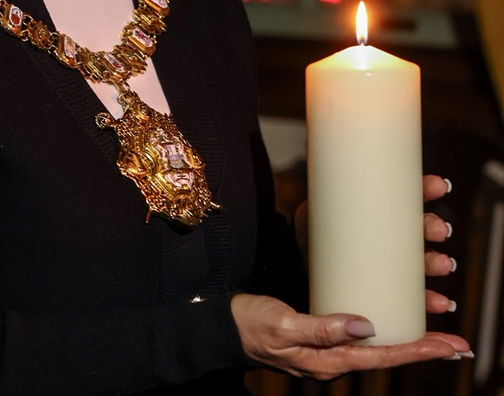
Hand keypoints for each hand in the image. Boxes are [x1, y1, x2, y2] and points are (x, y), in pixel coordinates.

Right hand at [230, 294, 470, 380]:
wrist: (226, 327)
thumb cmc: (251, 324)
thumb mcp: (283, 323)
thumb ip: (322, 328)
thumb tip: (366, 325)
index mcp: (328, 360)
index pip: (383, 355)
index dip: (417, 350)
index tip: (447, 345)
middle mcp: (334, 359)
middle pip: (388, 354)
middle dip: (423, 348)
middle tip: (457, 344)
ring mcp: (329, 349)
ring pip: (378, 347)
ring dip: (408, 341)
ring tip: (436, 335)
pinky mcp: (322, 335)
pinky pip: (362, 337)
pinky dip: (384, 331)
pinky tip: (392, 322)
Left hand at [295, 176, 458, 314]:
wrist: (301, 259)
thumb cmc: (315, 227)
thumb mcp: (317, 208)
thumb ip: (324, 197)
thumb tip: (330, 173)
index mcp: (379, 206)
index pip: (407, 193)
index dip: (427, 188)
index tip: (439, 187)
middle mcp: (392, 232)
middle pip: (421, 226)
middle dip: (433, 227)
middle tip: (438, 231)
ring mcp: (392, 260)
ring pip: (424, 260)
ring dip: (438, 262)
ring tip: (443, 265)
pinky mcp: (388, 287)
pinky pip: (415, 295)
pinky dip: (431, 299)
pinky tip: (441, 303)